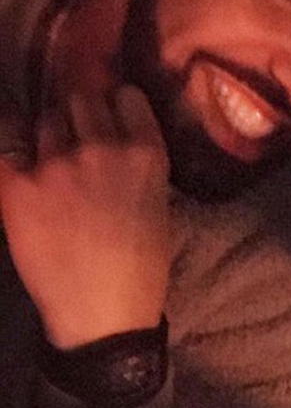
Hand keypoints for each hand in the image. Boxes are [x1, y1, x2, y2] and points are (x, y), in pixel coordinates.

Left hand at [0, 86, 169, 348]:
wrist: (103, 311)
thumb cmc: (142, 263)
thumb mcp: (159, 202)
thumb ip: (138, 160)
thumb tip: (118, 134)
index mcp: (147, 153)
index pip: (125, 96)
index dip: (116, 103)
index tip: (112, 112)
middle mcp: (103, 148)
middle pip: (81, 98)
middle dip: (80, 111)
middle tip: (78, 132)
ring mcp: (58, 164)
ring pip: (46, 120)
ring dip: (50, 133)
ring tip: (52, 159)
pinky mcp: (19, 185)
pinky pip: (7, 142)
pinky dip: (13, 143)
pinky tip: (21, 157)